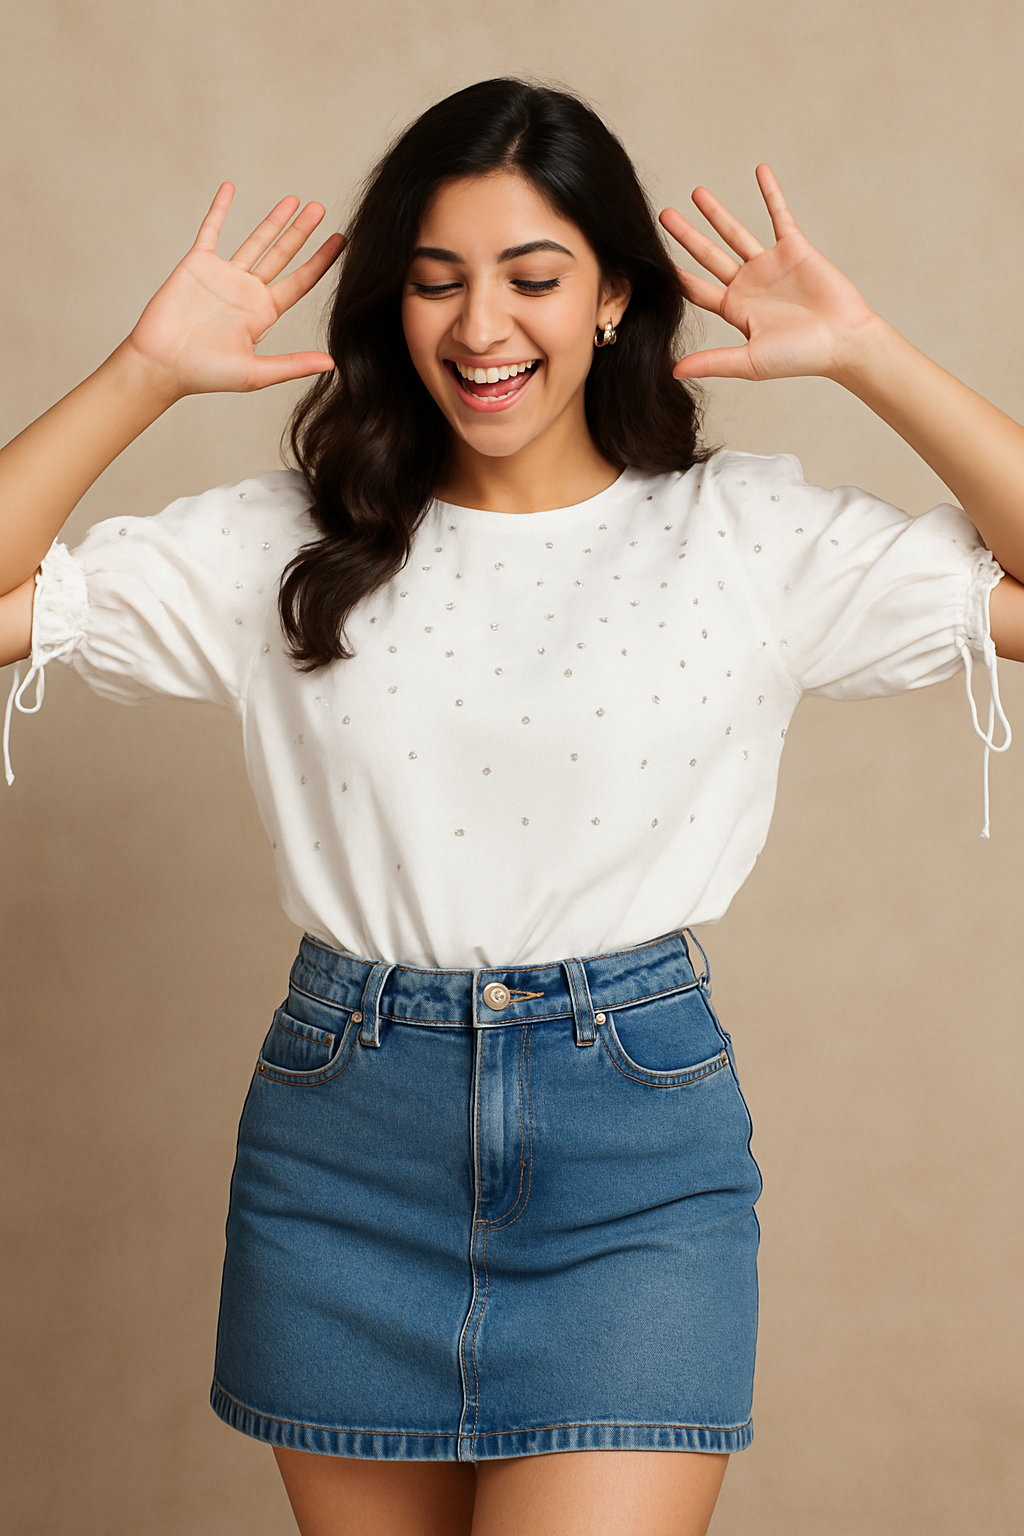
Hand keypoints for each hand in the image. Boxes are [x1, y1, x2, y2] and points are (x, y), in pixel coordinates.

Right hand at [124, 184, 344, 398]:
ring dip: (274, 220)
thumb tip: (333, 364)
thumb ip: (293, 364)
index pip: (300, 282)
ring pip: (255, 240)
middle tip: (320, 208)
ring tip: (294, 200)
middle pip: (282, 255)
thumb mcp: (256, 373)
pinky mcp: (197, 264)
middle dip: (302, 232)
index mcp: (264, 313)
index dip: (321, 261)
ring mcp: (224, 275)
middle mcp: (248, 291)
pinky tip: (230, 187)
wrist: (161, 364)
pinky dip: (220, 208)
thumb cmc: (206, 374)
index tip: (341, 240)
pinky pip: (211, 230)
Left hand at [660, 166, 877, 382]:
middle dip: (687, 235)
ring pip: (736, 233)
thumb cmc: (799, 357)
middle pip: (709, 255)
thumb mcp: (749, 361)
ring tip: (696, 193)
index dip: (676, 276)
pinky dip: (770, 193)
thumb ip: (712, 362)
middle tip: (664, 215)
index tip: (651, 262)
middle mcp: (749, 285)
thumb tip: (673, 372)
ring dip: (716, 213)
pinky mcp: (794, 249)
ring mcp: (770, 265)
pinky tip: (760, 170)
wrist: (842, 341)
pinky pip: (779, 215)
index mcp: (735, 310)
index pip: (697, 289)